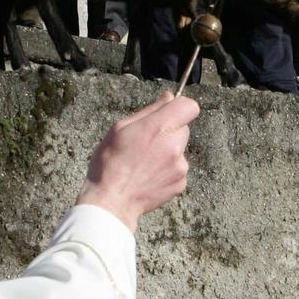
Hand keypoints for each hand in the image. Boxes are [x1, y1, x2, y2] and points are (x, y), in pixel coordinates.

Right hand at [77, 92, 198, 231]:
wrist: (111, 201)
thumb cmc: (109, 162)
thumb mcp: (119, 128)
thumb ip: (149, 111)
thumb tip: (168, 98)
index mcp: (158, 128)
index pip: (189, 107)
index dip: (179, 107)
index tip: (167, 113)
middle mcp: (174, 146)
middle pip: (184, 128)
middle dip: (168, 131)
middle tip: (146, 142)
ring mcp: (180, 166)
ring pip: (179, 149)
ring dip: (167, 151)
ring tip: (143, 162)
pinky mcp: (181, 183)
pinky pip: (178, 168)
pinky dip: (167, 169)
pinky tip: (148, 175)